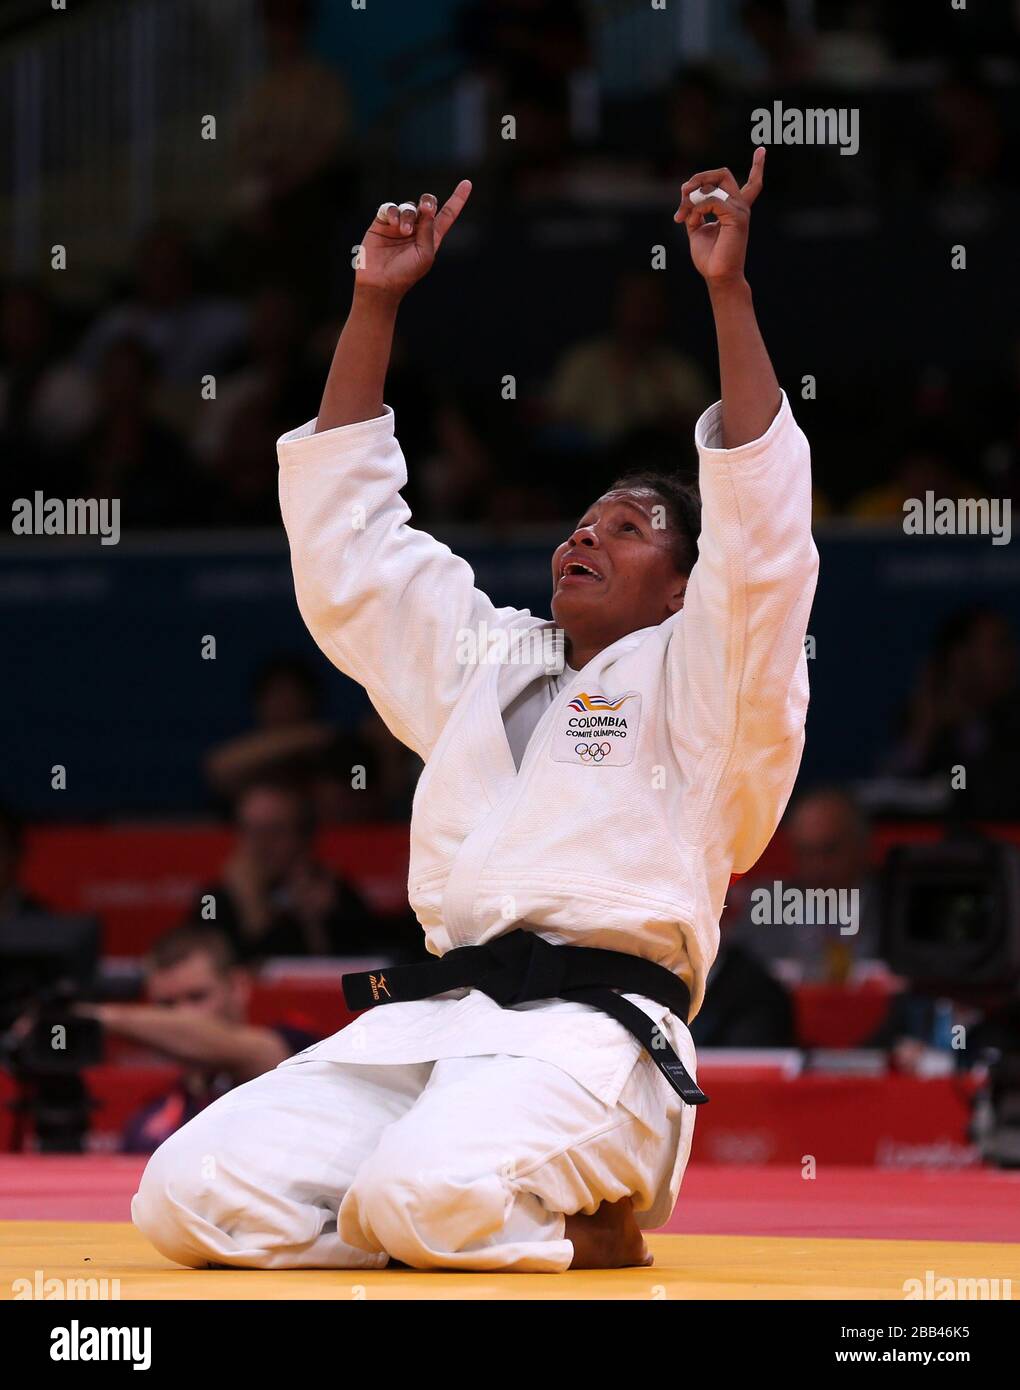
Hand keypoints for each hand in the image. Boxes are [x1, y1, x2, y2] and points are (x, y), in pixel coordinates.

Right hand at [355, 181, 471, 299]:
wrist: (380, 282)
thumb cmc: (405, 274)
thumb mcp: (425, 254)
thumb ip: (428, 231)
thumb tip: (427, 207)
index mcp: (431, 237)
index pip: (447, 215)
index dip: (457, 199)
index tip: (467, 183)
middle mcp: (417, 228)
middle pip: (427, 204)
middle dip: (428, 202)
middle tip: (426, 208)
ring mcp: (399, 224)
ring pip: (409, 207)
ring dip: (408, 216)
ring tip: (404, 231)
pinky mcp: (382, 223)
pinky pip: (390, 207)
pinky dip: (394, 212)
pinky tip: (394, 224)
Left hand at [673, 149, 765, 285]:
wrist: (717, 276)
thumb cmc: (710, 257)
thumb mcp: (697, 230)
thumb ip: (694, 211)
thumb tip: (688, 197)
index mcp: (734, 209)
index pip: (752, 184)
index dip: (758, 166)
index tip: (762, 150)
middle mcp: (740, 206)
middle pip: (723, 173)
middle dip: (699, 177)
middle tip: (683, 192)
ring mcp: (740, 210)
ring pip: (713, 184)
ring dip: (691, 197)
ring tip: (681, 215)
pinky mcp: (736, 216)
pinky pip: (711, 199)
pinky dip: (696, 208)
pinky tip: (691, 221)